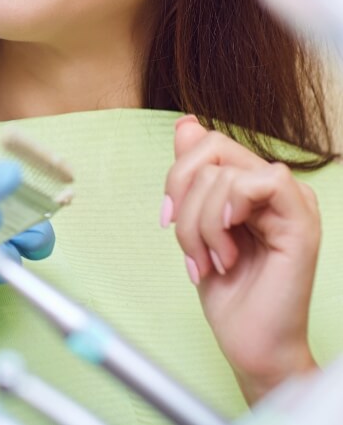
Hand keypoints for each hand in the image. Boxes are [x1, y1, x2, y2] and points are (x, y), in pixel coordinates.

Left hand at [161, 116, 319, 402]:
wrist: (249, 345)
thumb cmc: (227, 292)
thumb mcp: (195, 225)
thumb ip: (194, 175)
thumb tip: (185, 124)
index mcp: (249, 184)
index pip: (207, 143)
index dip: (177, 176)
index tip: (168, 220)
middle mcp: (272, 186)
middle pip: (212, 149)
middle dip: (183, 199)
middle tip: (188, 245)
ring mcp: (291, 200)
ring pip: (223, 175)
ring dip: (200, 226)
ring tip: (209, 262)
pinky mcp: (302, 220)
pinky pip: (261, 182)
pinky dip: (228, 215)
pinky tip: (229, 250)